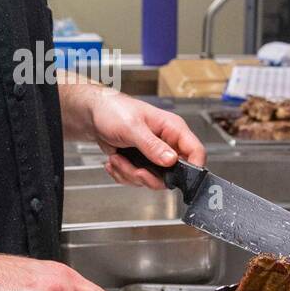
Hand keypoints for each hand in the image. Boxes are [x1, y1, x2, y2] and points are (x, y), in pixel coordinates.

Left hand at [88, 89, 206, 189]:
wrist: (93, 115)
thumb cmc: (113, 110)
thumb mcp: (133, 127)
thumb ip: (152, 146)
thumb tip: (171, 161)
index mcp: (173, 129)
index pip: (196, 151)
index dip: (192, 168)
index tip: (176, 178)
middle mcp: (167, 143)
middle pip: (173, 174)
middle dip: (148, 176)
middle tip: (135, 169)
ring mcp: (154, 155)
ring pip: (152, 180)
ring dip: (131, 174)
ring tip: (118, 158)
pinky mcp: (141, 163)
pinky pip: (138, 180)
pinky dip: (123, 174)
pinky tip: (115, 160)